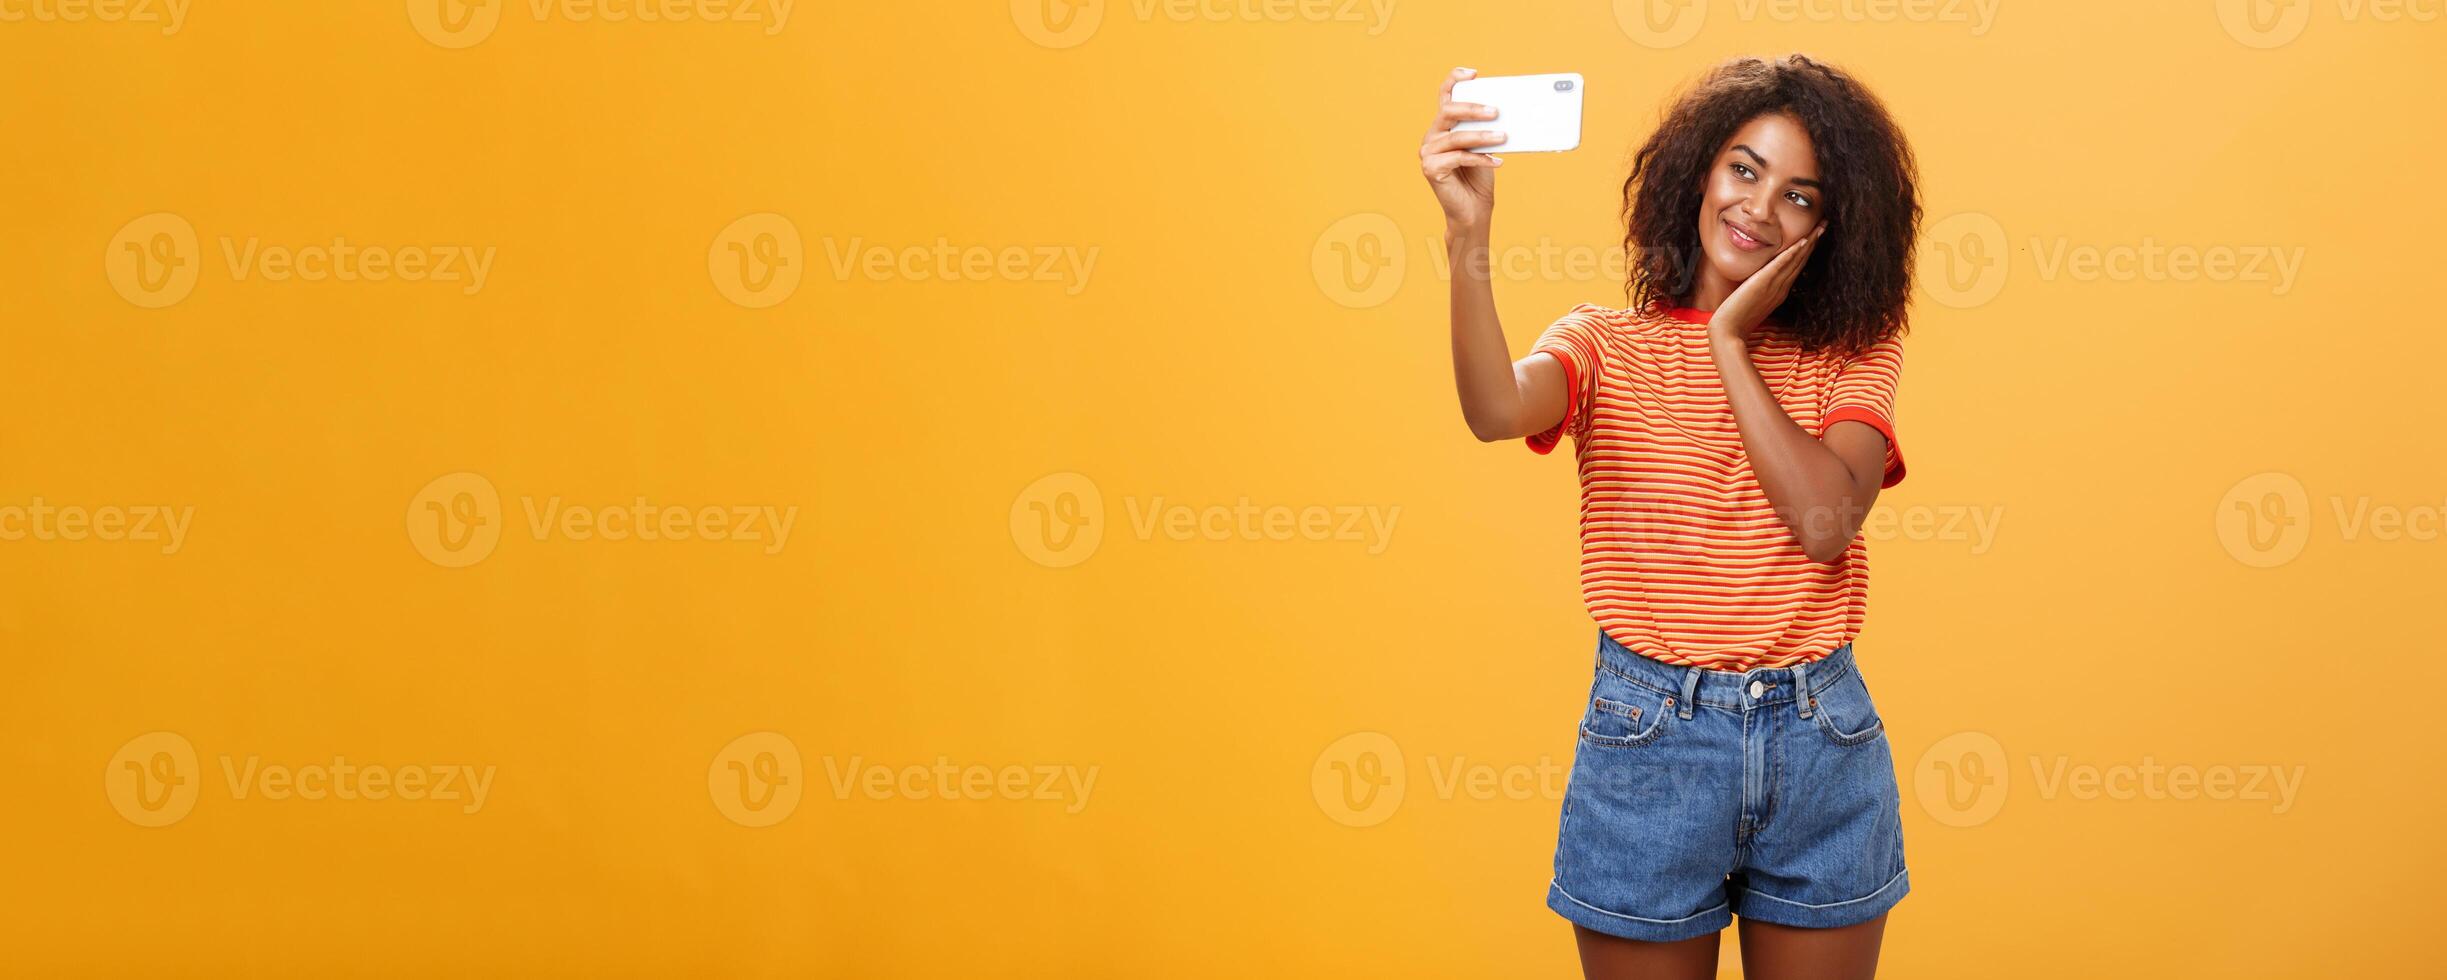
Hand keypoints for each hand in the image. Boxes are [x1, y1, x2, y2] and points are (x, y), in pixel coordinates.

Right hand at [1420, 67, 1504, 233]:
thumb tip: (1506, 112)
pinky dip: (1479, 158)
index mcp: (1443, 127)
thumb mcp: (1485, 147)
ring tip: (1504, 137)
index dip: (1455, 80)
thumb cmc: (1479, 177)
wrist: (1473, 211)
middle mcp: (1432, 136)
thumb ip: (1486, 129)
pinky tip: (1497, 161)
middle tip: (1496, 111)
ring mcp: (1428, 153)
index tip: (1473, 73)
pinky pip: (1457, 157)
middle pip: (1448, 111)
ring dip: (1482, 136)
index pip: (1445, 96)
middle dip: (1473, 108)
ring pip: (1456, 136)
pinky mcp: (1431, 169)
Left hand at [1710, 222, 1824, 344]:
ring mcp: (1774, 286)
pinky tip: (1802, 242)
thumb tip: (1761, 281)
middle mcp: (1781, 288)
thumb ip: (1761, 290)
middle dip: (1814, 242)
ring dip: (1809, 243)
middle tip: (1825, 225)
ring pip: (1796, 261)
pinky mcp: (1763, 284)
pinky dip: (1792, 254)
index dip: (1807, 250)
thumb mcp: (1754, 301)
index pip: (1797, 267)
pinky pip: (1781, 266)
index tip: (1816, 235)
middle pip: (1801, 261)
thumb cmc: (1738, 320)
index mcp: (1780, 292)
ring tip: (1819, 228)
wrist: (1729, 332)